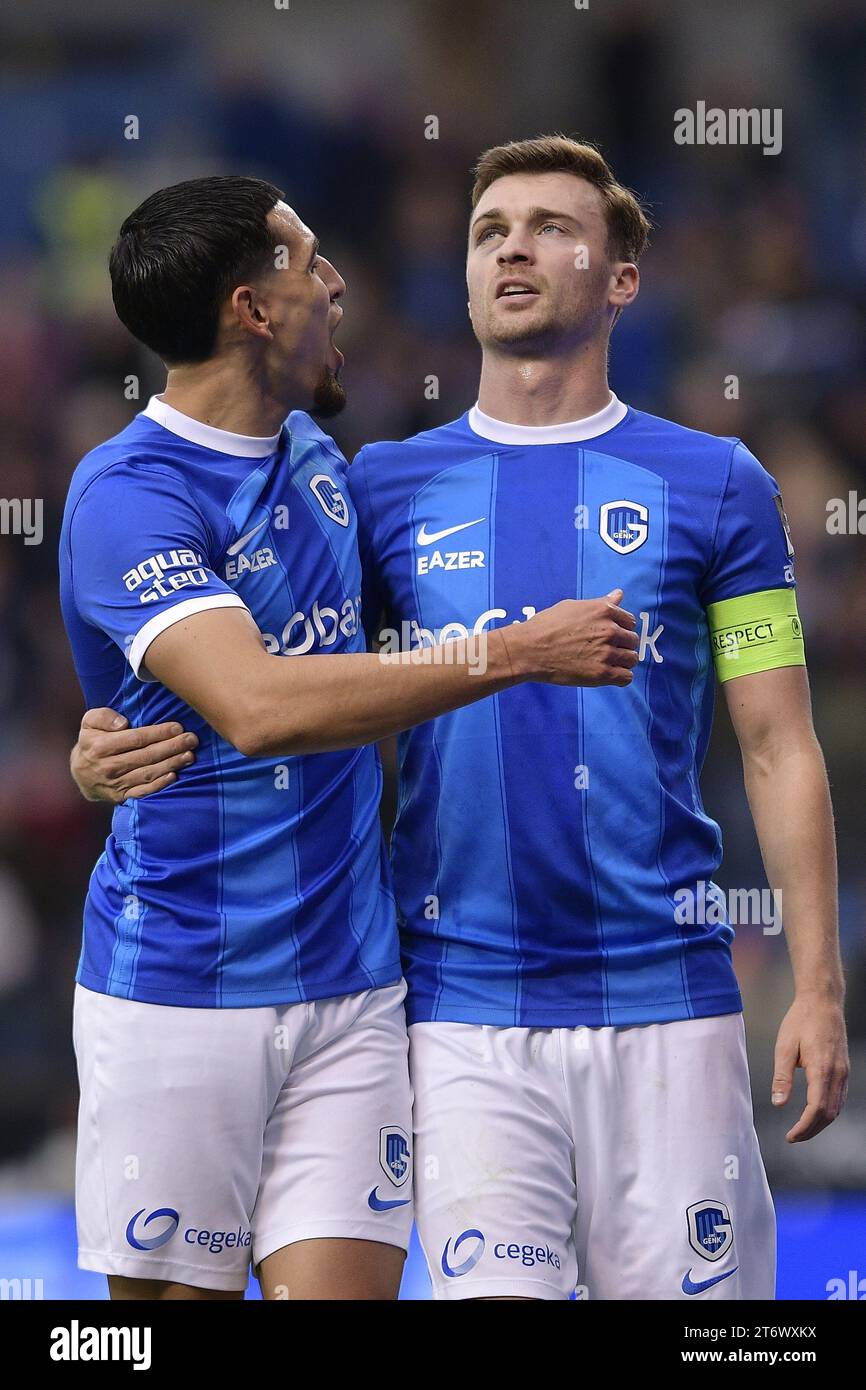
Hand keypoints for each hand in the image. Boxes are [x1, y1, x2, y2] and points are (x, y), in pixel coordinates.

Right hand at [70, 707, 198, 803]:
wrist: (80, 774)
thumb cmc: (91, 741)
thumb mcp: (89, 722)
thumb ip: (103, 717)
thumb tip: (122, 723)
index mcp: (101, 746)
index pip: (136, 739)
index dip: (158, 733)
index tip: (177, 727)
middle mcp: (108, 766)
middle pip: (146, 756)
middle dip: (172, 747)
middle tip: (192, 739)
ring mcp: (115, 783)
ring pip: (148, 774)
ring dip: (171, 764)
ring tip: (189, 755)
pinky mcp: (121, 796)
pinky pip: (143, 792)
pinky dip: (159, 785)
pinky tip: (174, 775)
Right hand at [509, 588, 638, 686]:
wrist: (529, 649)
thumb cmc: (547, 625)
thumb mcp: (574, 607)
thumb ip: (601, 603)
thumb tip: (619, 594)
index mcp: (604, 611)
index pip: (630, 622)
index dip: (621, 629)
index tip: (610, 636)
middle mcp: (610, 630)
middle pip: (633, 640)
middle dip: (623, 645)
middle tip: (605, 651)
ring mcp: (607, 653)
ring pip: (632, 659)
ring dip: (622, 662)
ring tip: (606, 663)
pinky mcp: (601, 674)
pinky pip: (626, 677)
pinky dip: (620, 677)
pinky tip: (608, 674)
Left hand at [772, 993, 848, 1141]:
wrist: (823, 1002)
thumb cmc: (801, 1021)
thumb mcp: (784, 1047)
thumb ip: (782, 1077)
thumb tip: (778, 1103)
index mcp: (822, 1068)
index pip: (816, 1109)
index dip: (804, 1127)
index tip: (791, 1136)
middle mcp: (838, 1073)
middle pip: (828, 1114)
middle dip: (812, 1130)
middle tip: (794, 1138)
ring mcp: (844, 1072)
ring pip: (836, 1108)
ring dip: (821, 1123)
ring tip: (802, 1129)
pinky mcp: (844, 1069)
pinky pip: (839, 1098)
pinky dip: (828, 1111)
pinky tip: (816, 1113)